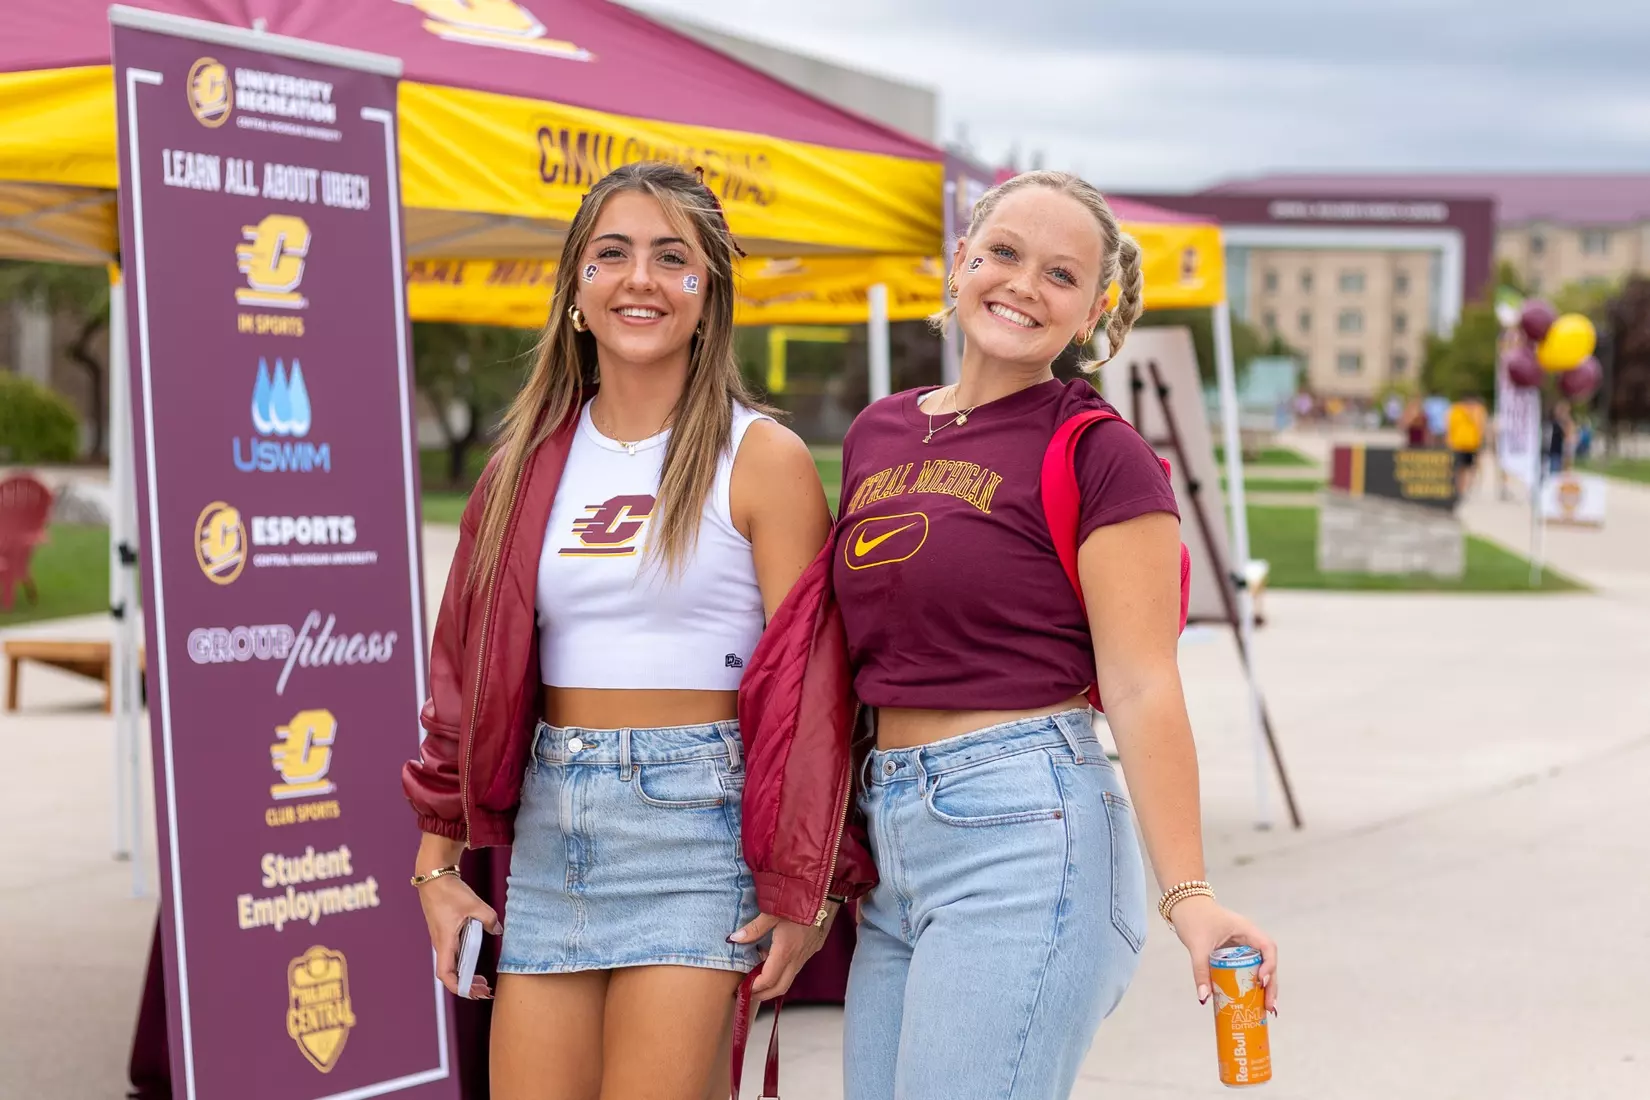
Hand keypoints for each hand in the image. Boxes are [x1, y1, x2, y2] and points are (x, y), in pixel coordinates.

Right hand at [416, 872, 501, 999]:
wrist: (433, 877)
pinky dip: (465, 963)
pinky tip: (476, 962)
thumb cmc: (449, 891)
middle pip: (451, 974)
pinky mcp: (445, 933)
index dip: (458, 986)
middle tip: (486, 990)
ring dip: (466, 975)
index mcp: (445, 941)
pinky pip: (454, 954)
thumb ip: (489, 918)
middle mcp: (441, 944)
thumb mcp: (474, 904)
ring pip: (453, 965)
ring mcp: (442, 939)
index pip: (446, 974)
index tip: (473, 992)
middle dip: (468, 986)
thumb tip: (498, 930)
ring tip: (484, 982)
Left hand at [729, 904, 839, 1002]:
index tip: (743, 989)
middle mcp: (799, 956)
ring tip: (757, 971)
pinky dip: (783, 968)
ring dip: (774, 980)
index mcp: (786, 950)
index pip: (769, 980)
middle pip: (781, 987)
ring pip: (790, 976)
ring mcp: (808, 952)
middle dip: (764, 994)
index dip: (755, 988)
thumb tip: (735, 939)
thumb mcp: (772, 911)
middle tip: (748, 992)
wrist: (828, 891)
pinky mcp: (814, 946)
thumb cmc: (800, 898)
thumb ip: (754, 928)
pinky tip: (773, 954)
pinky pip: (797, 965)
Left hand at [1168, 895, 1277, 1014]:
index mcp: (1246, 930)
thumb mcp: (1198, 945)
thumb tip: (1204, 998)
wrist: (1183, 904)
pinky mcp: (1235, 951)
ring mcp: (1243, 944)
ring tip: (1265, 1007)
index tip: (1260, 981)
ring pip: (1260, 966)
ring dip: (1264, 986)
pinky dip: (1250, 982)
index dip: (1269, 965)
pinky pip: (1248, 967)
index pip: (1268, 947)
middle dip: (1271, 984)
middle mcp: (1249, 937)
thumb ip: (1201, 970)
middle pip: (1267, 961)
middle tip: (1269, 1007)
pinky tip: (1251, 999)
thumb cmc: (1193, 917)